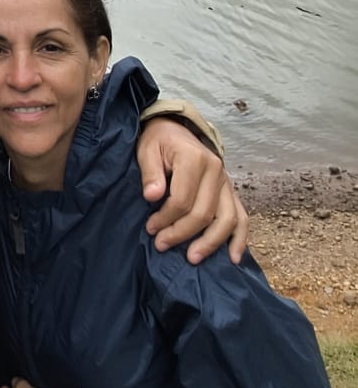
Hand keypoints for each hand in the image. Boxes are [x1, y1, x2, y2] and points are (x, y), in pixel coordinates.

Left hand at [137, 118, 248, 264]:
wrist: (175, 129)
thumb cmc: (159, 141)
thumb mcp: (147, 150)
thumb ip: (150, 173)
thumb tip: (153, 197)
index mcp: (194, 158)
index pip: (182, 199)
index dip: (166, 218)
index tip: (151, 228)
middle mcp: (216, 170)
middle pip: (204, 212)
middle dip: (182, 233)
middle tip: (162, 245)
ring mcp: (227, 181)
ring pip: (227, 219)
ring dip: (211, 242)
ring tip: (193, 258)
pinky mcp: (231, 191)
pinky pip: (242, 217)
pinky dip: (240, 238)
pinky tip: (234, 257)